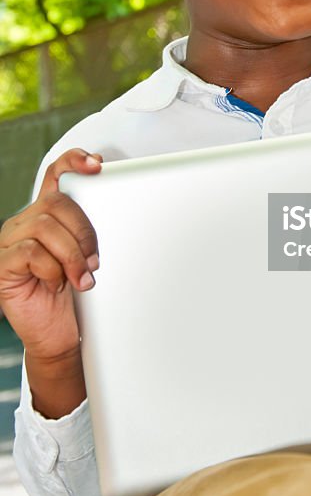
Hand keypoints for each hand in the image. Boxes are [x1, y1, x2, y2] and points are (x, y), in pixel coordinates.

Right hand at [0, 148, 101, 361]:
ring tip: (81, 277)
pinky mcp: (2, 266)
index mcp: (47, 215)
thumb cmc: (74, 294)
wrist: (58, 334)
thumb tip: (114, 202)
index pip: (55, 174)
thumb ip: (90, 229)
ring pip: (45, 227)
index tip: (97, 164)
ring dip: (72, 254)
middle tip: (95, 259)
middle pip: (56, 203)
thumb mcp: (87, 255)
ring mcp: (9, 242)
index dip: (73, 161)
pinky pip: (30, 252)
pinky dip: (52, 269)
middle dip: (83, 230)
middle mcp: (25, 223)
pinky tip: (57, 283)